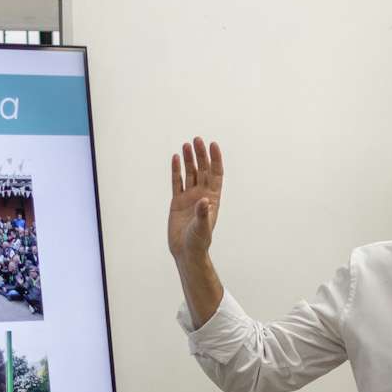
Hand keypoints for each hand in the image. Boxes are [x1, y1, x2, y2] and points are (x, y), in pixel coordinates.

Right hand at [169, 137, 223, 259]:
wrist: (186, 251)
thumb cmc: (198, 241)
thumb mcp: (202, 228)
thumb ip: (204, 214)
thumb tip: (205, 200)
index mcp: (212, 199)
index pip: (215, 174)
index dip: (215, 159)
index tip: (213, 145)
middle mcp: (202, 195)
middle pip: (202, 170)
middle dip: (201, 155)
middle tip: (197, 140)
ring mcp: (189, 197)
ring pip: (190, 173)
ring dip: (189, 159)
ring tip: (186, 144)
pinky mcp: (177, 201)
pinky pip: (177, 182)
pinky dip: (176, 170)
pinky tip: (175, 158)